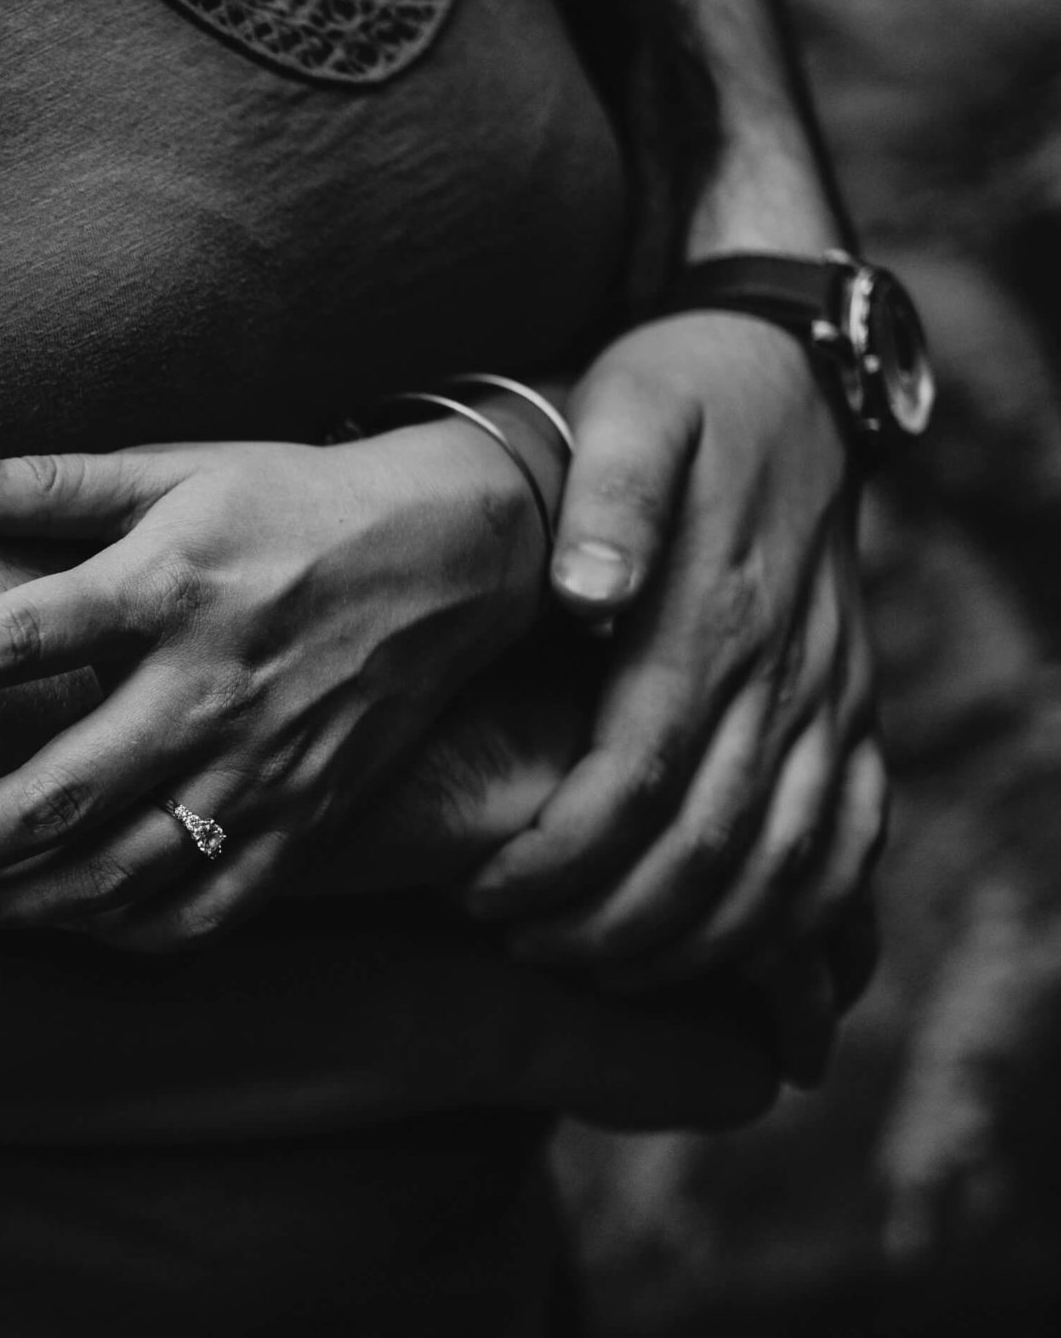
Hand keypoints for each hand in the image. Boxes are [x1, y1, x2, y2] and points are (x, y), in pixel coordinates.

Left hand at [0, 421, 548, 950]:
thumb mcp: (173, 471)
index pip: (20, 637)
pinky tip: (56, 927)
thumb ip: (49, 484)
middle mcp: (210, 690)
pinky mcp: (302, 824)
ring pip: (119, 871)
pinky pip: (203, 909)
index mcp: (168, 588)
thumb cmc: (287, 505)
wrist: (452, 557)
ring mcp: (260, 771)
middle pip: (59, 793)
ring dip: (14, 908)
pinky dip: (123, 933)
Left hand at [463, 312, 888, 999]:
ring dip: (694, 941)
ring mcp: (833, 698)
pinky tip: (721, 957)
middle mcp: (788, 671)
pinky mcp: (855, 710)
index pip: (633, 777)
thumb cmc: (673, 398)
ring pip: (785, 867)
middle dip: (609, 920)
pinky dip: (795, 918)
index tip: (482, 893)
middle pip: (705, 846)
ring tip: (593, 965)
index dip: (558, 855)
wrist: (787, 373)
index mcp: (716, 614)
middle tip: (521, 945)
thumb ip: (608, 496)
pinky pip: (851, 842)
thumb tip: (590, 590)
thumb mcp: (627, 411)